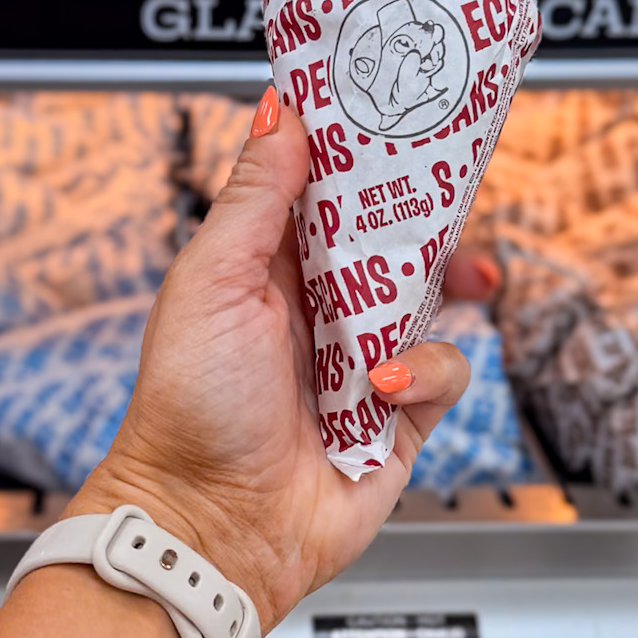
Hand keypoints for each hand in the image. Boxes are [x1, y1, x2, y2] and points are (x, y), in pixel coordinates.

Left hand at [68, 92, 484, 630]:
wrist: (212, 528)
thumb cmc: (188, 413)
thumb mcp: (212, 282)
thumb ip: (255, 198)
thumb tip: (281, 114)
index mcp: (268, 265)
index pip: (329, 188)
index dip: (364, 150)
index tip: (398, 109)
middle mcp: (319, 309)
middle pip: (395, 236)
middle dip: (425, 214)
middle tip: (449, 188)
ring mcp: (363, 361)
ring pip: (431, 297)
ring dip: (429, 295)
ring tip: (397, 316)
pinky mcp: (401, 417)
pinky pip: (446, 369)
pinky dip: (424, 373)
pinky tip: (382, 390)